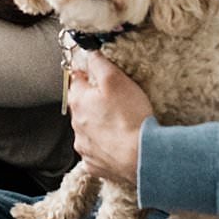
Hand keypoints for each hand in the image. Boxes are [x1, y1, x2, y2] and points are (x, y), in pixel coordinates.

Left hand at [65, 49, 148, 186]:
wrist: (142, 156)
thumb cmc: (130, 117)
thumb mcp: (116, 79)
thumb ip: (99, 63)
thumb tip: (88, 53)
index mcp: (78, 102)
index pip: (76, 80)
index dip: (89, 75)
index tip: (101, 77)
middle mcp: (76, 125)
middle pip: (82, 106)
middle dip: (95, 102)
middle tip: (117, 102)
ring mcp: (84, 146)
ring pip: (88, 130)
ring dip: (99, 126)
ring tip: (121, 125)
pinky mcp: (95, 164)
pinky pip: (97, 151)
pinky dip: (106, 146)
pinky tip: (120, 143)